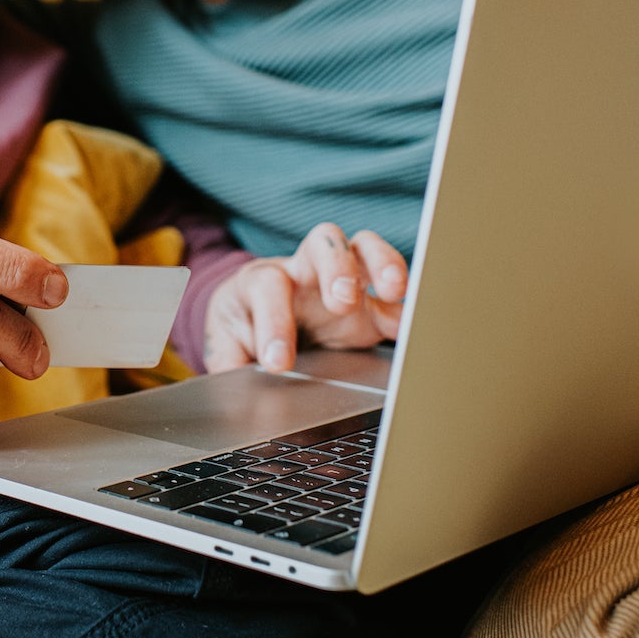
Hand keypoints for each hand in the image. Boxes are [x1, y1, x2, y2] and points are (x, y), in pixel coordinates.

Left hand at [204, 223, 407, 372]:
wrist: (256, 317)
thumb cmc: (241, 325)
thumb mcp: (224, 345)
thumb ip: (229, 364)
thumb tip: (230, 394)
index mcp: (261, 280)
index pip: (269, 287)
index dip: (274, 322)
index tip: (278, 362)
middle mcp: (304, 271)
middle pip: (322, 243)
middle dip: (335, 267)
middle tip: (341, 301)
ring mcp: (342, 281)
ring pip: (365, 250)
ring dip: (383, 265)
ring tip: (393, 291)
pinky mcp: (369, 307)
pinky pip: (394, 298)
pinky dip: (407, 310)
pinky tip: (415, 327)